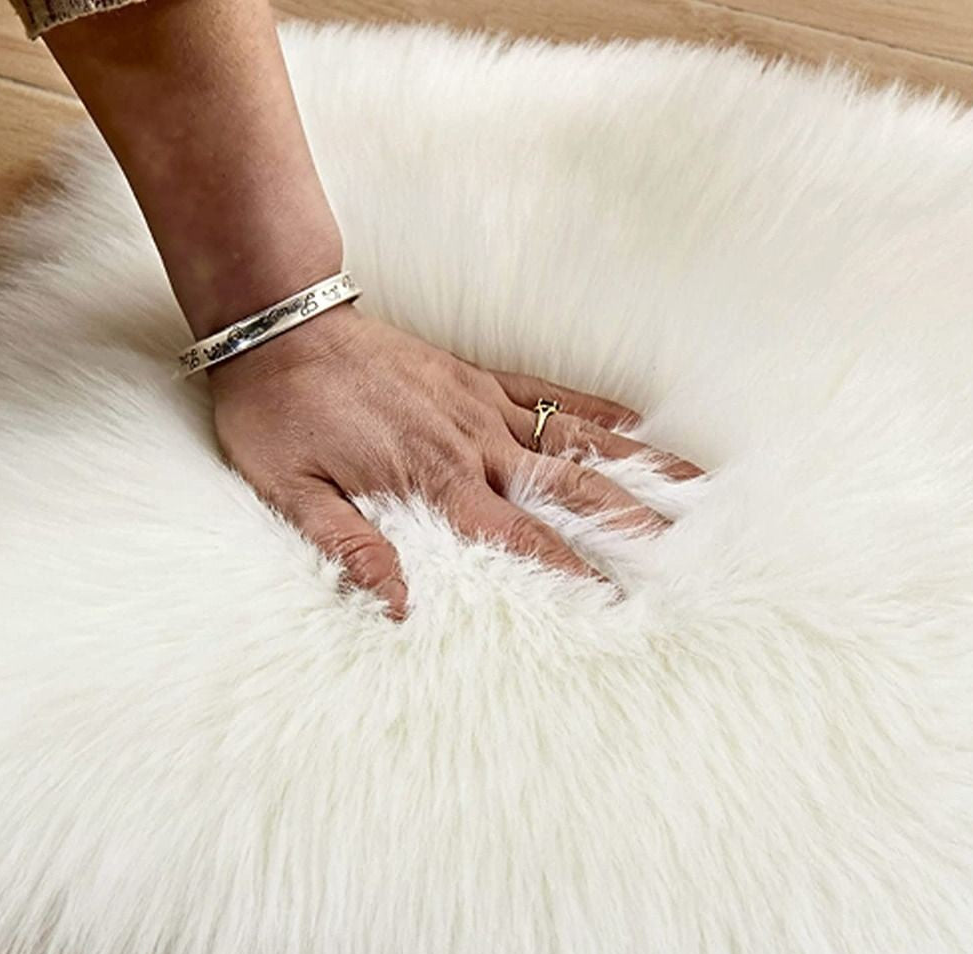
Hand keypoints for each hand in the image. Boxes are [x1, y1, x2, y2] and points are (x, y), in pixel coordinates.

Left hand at [207, 305, 701, 619]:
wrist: (280, 327)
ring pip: (573, 438)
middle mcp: (473, 443)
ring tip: (691, 482)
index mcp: (434, 479)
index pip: (519, 534)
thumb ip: (348, 547)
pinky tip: (632, 419)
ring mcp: (481, 405)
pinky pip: (546, 390)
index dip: (570, 568)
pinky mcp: (476, 376)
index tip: (615, 595)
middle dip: (628, 518)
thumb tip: (397, 607)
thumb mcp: (293, 493)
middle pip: (569, 486)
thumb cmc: (282, 414)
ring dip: (635, 462)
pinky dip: (592, 407)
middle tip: (682, 546)